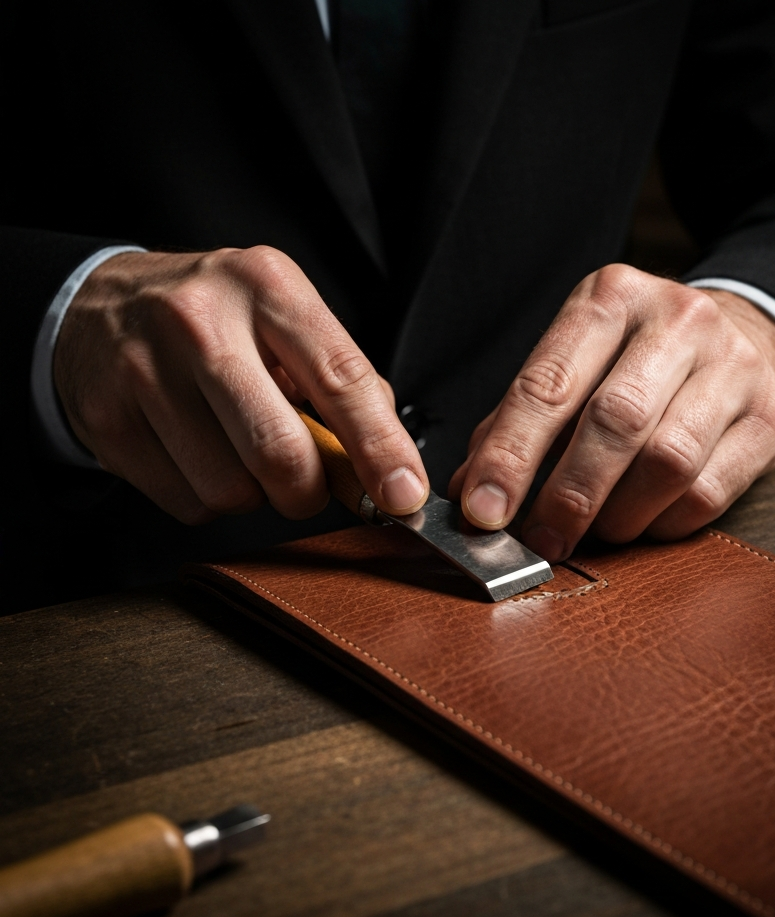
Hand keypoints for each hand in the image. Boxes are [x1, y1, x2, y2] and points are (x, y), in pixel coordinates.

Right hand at [55, 247, 427, 523]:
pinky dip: (208, 499)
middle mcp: (201, 320)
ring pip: (232, 490)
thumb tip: (388, 467)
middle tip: (306, 484)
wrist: (101, 307)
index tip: (404, 495)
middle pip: (281, 452)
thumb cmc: (217, 321)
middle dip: (308, 492)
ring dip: (253, 495)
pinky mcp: (106, 419)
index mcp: (267, 286)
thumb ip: (341, 384)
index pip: (341, 378)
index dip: (380, 449)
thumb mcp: (284, 319)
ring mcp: (145, 370)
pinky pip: (187, 503)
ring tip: (238, 451)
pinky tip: (198, 455)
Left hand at [449, 265, 774, 561]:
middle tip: (540, 540)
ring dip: (619, 515)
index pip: (548, 383)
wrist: (746, 338)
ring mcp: (734, 366)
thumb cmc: (638, 361)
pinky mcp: (771, 417)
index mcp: (611, 297)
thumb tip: (470, 493)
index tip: (481, 510)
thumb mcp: (577, 362)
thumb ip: (518, 421)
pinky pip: (708, 493)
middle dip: (567, 495)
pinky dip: (664, 523)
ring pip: (667, 462)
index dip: (510, 454)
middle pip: (614, 422)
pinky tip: (645, 521)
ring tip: (597, 530)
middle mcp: (678, 320)